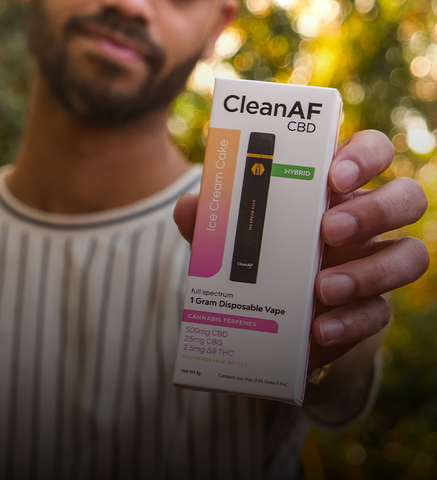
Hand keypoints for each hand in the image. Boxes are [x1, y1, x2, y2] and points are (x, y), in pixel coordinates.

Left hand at [174, 130, 428, 370]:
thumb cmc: (257, 255)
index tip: (335, 175)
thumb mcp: (231, 235)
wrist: (270, 312)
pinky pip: (381, 312)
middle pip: (406, 198)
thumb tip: (191, 207)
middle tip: (329, 229)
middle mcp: (364, 222)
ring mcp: (372, 264)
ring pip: (410, 255)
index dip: (365, 155)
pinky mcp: (368, 308)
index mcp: (334, 189)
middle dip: (374, 210)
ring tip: (323, 287)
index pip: (372, 152)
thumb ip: (213, 219)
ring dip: (371, 271)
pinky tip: (320, 329)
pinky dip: (352, 320)